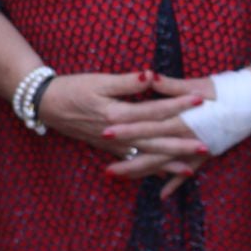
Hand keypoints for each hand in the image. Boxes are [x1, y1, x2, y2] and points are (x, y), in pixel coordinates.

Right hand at [38, 69, 205, 196]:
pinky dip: (147, 169)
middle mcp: (117, 133)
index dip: (177, 104)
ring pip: (145, 155)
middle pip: (154, 139)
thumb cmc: (71, 88)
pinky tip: (161, 174)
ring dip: (167, 162)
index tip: (199, 100)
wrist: (44, 104)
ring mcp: (112, 143)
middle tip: (206, 145)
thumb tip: (152, 76)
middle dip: (180, 143)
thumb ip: (126, 82)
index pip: (154, 109)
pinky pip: (131, 161)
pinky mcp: (106, 147)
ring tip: (190, 169)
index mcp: (117, 113)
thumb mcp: (97, 81)